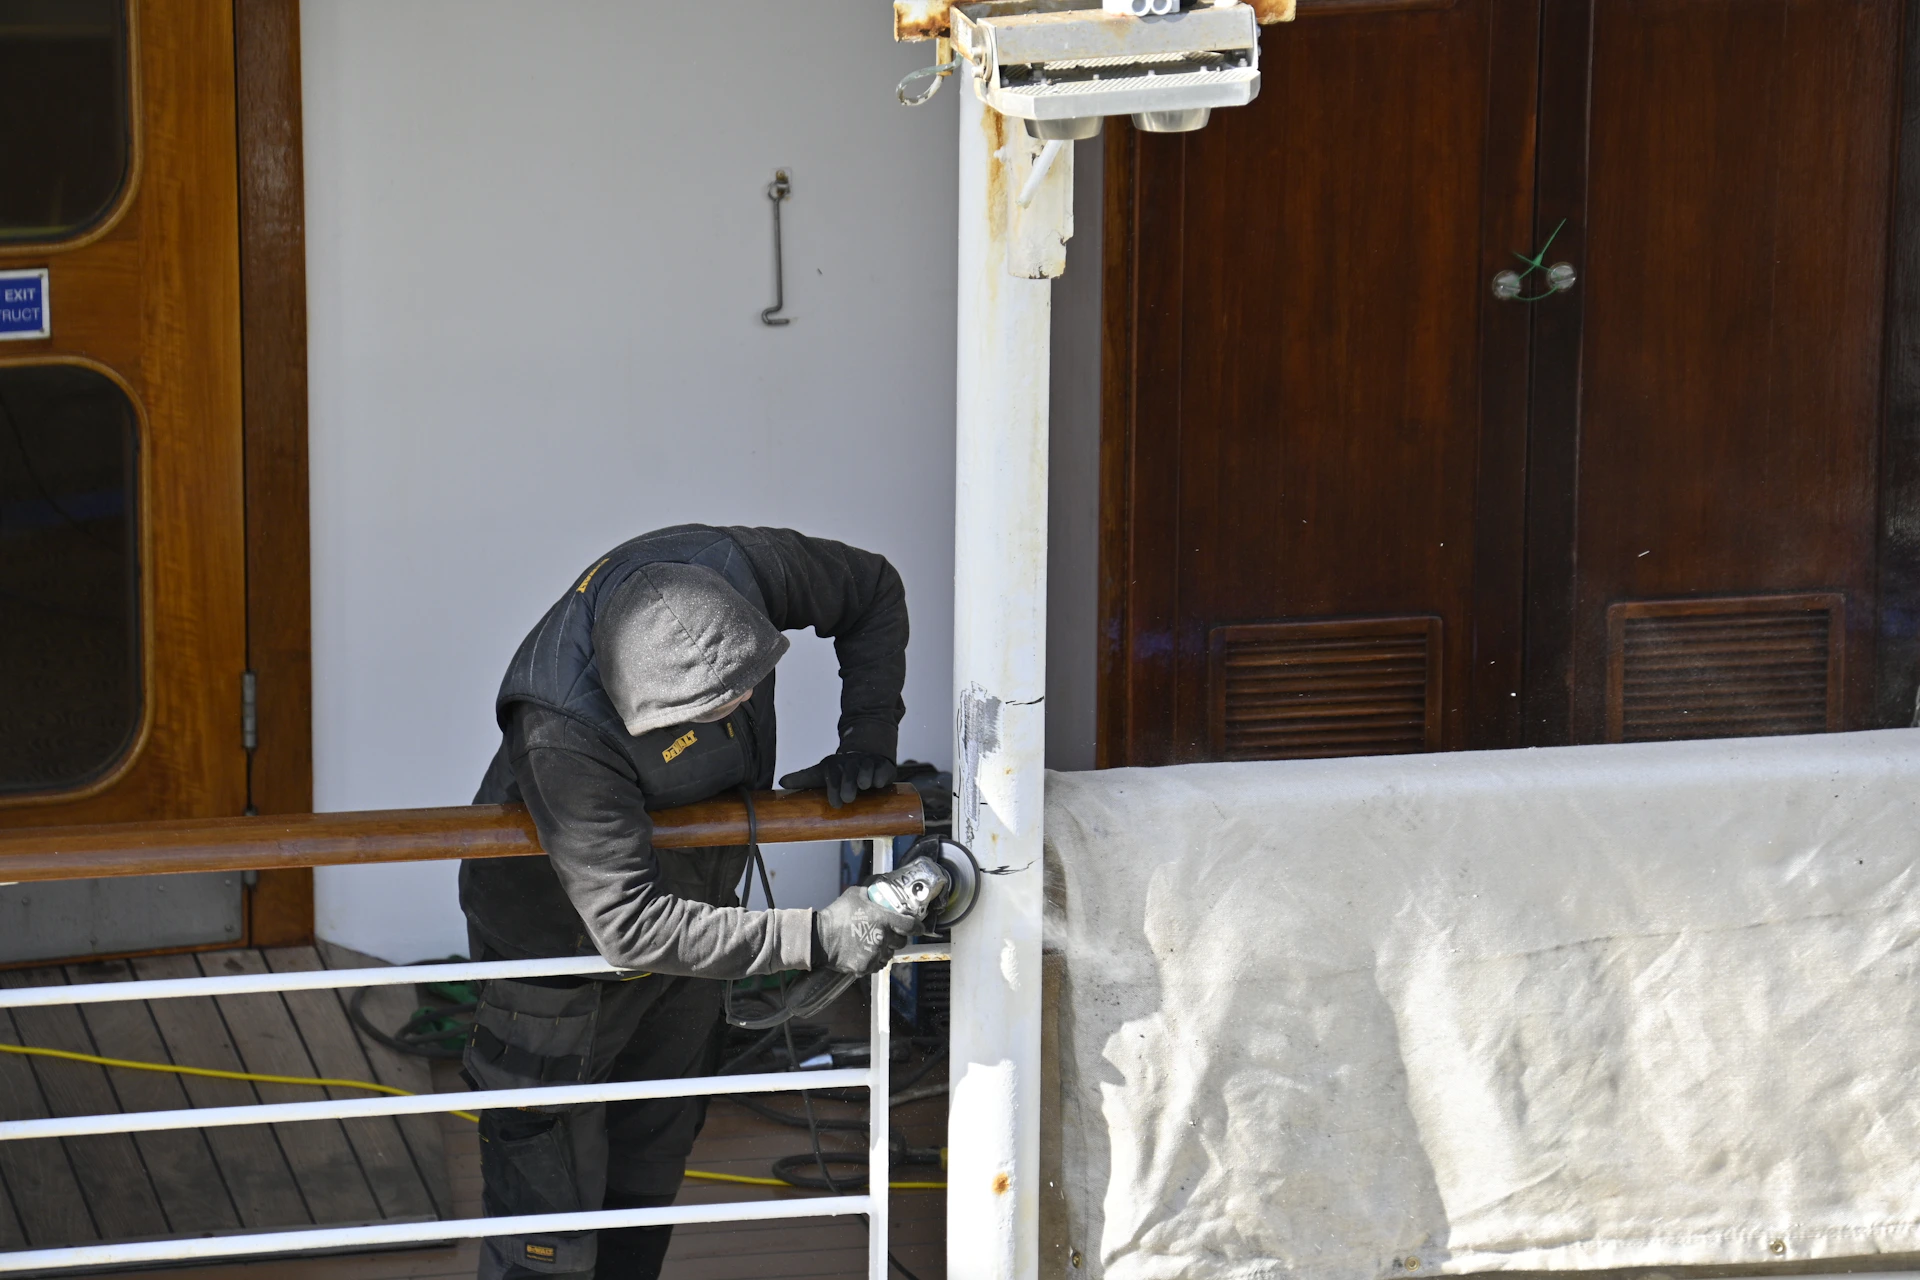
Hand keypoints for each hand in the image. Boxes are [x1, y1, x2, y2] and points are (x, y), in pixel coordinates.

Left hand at [779, 751, 896, 808]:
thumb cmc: (840, 770)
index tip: (836, 803)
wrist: (865, 753)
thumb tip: (781, 782)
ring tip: (864, 786)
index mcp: (834, 765)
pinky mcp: (883, 766)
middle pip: (848, 772)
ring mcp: (867, 763)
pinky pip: (882, 770)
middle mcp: (850, 763)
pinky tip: (878, 784)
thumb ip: (802, 778)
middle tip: (848, 798)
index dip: (833, 789)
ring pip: (866, 768)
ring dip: (864, 777)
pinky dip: (881, 777)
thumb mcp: (821, 773)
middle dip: (848, 784)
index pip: (831, 776)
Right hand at [811, 885, 916, 974]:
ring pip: (889, 955)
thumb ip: (871, 891)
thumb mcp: (855, 894)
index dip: (917, 927)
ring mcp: (874, 955)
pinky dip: (874, 960)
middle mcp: (882, 939)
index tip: (919, 927)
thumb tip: (880, 885)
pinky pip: (877, 965)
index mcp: (883, 920)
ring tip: (873, 944)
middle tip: (888, 934)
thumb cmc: (837, 914)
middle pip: (901, 942)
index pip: (911, 925)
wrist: (819, 938)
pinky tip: (865, 953)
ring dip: (885, 950)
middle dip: (897, 938)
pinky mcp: (865, 967)